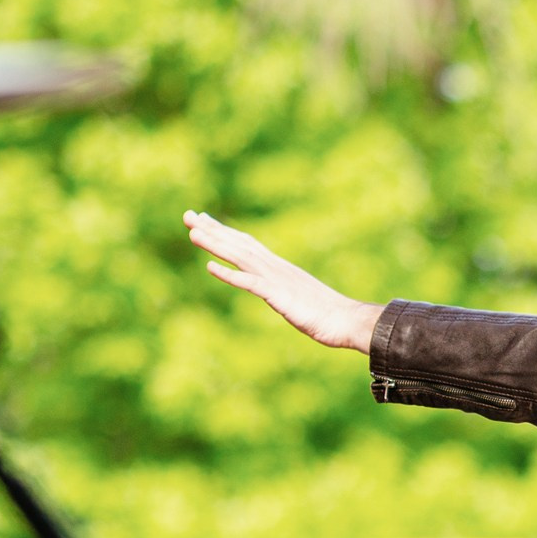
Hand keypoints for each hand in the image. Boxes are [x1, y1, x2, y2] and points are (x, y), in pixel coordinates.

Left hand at [184, 211, 382, 351]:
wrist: (349, 322)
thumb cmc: (331, 315)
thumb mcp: (302, 299)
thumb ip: (288, 292)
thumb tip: (284, 295)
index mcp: (281, 269)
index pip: (248, 244)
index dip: (225, 231)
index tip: (204, 220)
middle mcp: (276, 268)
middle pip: (240, 244)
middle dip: (212, 230)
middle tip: (187, 216)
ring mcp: (277, 280)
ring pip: (241, 257)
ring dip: (215, 245)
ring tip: (192, 233)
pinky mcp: (280, 296)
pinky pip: (250, 283)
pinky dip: (230, 274)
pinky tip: (210, 268)